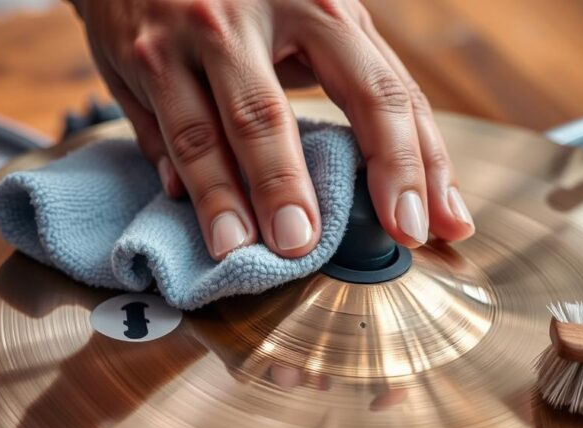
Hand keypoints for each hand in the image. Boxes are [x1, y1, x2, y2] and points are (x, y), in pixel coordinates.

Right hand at [71, 0, 475, 259]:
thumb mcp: (304, 17)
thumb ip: (340, 88)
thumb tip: (366, 188)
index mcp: (327, 7)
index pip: (387, 92)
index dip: (414, 164)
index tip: (435, 225)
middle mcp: (272, 9)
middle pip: (302, 106)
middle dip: (310, 184)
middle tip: (321, 246)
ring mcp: (204, 28)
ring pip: (232, 123)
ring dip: (243, 196)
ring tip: (259, 249)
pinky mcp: (147, 49)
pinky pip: (170, 127)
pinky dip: (188, 178)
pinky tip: (208, 222)